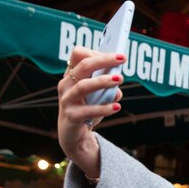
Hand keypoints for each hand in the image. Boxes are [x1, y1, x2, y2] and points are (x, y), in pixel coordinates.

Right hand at [57, 46, 123, 177]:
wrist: (74, 136)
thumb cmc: (88, 109)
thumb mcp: (98, 94)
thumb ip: (108, 85)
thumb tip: (118, 78)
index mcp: (71, 75)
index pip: (78, 54)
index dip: (96, 52)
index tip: (115, 56)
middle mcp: (66, 85)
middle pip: (82, 66)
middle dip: (104, 60)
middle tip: (122, 59)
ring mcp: (67, 101)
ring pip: (83, 86)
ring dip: (103, 81)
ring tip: (120, 79)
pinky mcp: (71, 116)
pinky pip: (88, 111)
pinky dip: (104, 108)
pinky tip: (116, 106)